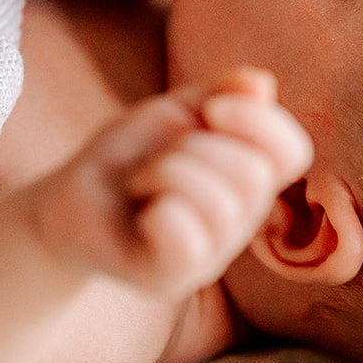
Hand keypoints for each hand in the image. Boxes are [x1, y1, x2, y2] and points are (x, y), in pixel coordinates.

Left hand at [29, 68, 313, 298]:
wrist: (69, 200)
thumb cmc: (129, 156)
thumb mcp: (173, 113)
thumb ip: (218, 93)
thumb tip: (261, 83)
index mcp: (249, 180)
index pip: (292, 152)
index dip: (262, 123)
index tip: (212, 108)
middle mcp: (239, 223)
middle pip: (253, 174)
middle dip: (194, 147)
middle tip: (156, 159)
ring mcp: (209, 257)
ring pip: (220, 204)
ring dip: (165, 173)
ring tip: (140, 183)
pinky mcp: (171, 279)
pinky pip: (188, 242)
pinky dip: (160, 212)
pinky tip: (141, 214)